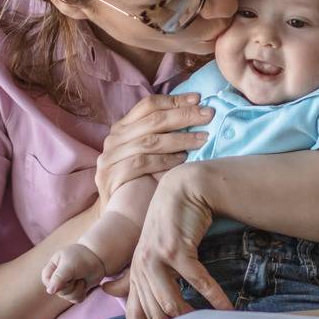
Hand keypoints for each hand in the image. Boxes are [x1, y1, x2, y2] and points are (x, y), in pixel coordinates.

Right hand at [42, 244, 106, 300]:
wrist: (96, 258)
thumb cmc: (80, 258)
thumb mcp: (68, 266)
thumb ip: (58, 277)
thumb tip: (49, 291)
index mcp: (50, 271)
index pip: (48, 284)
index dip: (59, 282)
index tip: (67, 273)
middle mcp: (56, 281)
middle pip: (60, 292)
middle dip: (71, 284)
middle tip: (76, 273)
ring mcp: (65, 288)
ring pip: (69, 297)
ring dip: (79, 288)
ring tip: (81, 277)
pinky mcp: (75, 292)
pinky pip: (76, 299)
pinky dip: (83, 292)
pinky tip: (84, 283)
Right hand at [94, 94, 212, 203]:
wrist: (122, 219)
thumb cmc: (144, 185)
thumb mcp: (152, 154)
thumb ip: (163, 134)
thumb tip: (197, 113)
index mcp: (122, 128)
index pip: (148, 105)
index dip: (174, 100)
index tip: (198, 99)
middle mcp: (112, 139)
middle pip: (152, 120)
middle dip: (184, 116)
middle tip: (208, 114)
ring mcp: (109, 158)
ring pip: (150, 141)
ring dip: (180, 138)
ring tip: (204, 138)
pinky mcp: (111, 176)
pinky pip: (142, 163)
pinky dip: (166, 160)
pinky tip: (185, 160)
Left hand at [123, 165, 231, 318]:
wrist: (182, 190)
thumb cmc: (169, 224)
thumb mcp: (148, 251)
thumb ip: (135, 276)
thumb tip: (108, 292)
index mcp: (135, 273)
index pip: (136, 315)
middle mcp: (141, 268)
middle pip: (155, 313)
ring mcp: (157, 259)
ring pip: (171, 303)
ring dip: (192, 318)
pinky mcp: (177, 251)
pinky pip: (197, 282)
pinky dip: (215, 297)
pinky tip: (227, 308)